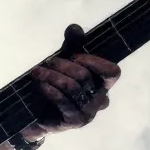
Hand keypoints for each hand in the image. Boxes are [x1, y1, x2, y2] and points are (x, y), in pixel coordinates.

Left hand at [23, 23, 120, 139]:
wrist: (37, 114)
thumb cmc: (56, 85)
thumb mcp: (64, 61)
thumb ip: (72, 45)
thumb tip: (74, 28)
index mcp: (102, 85)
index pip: (112, 72)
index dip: (94, 62)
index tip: (75, 55)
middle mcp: (100, 100)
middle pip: (84, 76)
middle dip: (63, 65)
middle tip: (49, 61)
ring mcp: (88, 113)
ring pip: (72, 87)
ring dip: (52, 75)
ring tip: (37, 71)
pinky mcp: (74, 122)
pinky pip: (63, 101)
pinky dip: (50, 89)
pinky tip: (41, 84)